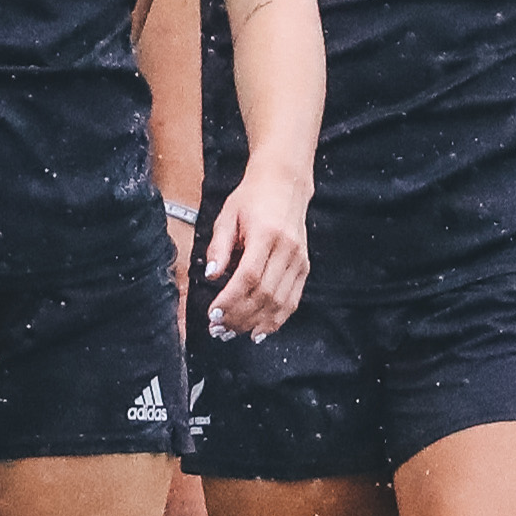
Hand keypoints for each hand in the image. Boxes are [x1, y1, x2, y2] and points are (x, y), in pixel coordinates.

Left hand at [199, 167, 314, 344]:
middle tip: (218, 329)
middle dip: (239, 316)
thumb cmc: (253, 198)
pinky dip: (276, 319)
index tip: (213, 313)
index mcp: (266, 234)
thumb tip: (211, 275)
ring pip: (279, 302)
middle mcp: (287, 249)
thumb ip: (219, 247)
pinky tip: (259, 330)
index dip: (231, 300)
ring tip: (233, 332)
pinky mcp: (304, 267)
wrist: (284, 183)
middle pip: (264, 294)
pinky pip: (292, 300)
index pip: (249, 276)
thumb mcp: (227, 216)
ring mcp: (299, 260)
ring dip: (255, 322)